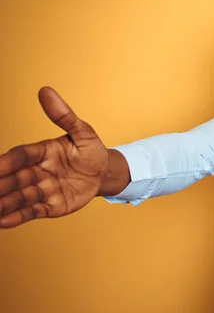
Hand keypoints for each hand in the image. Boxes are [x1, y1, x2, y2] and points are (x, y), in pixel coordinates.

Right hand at [0, 87, 108, 228]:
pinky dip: (18, 217)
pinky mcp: (50, 206)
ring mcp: (42, 189)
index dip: (8, 162)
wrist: (105, 173)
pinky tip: (4, 221)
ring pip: (20, 197)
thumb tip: (46, 90)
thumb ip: (64, 115)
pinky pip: (32, 211)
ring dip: (4, 203)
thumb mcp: (83, 132)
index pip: (21, 156)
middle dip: (1, 185)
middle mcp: (37, 171)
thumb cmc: (91, 150)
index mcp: (42, 152)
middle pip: (15, 178)